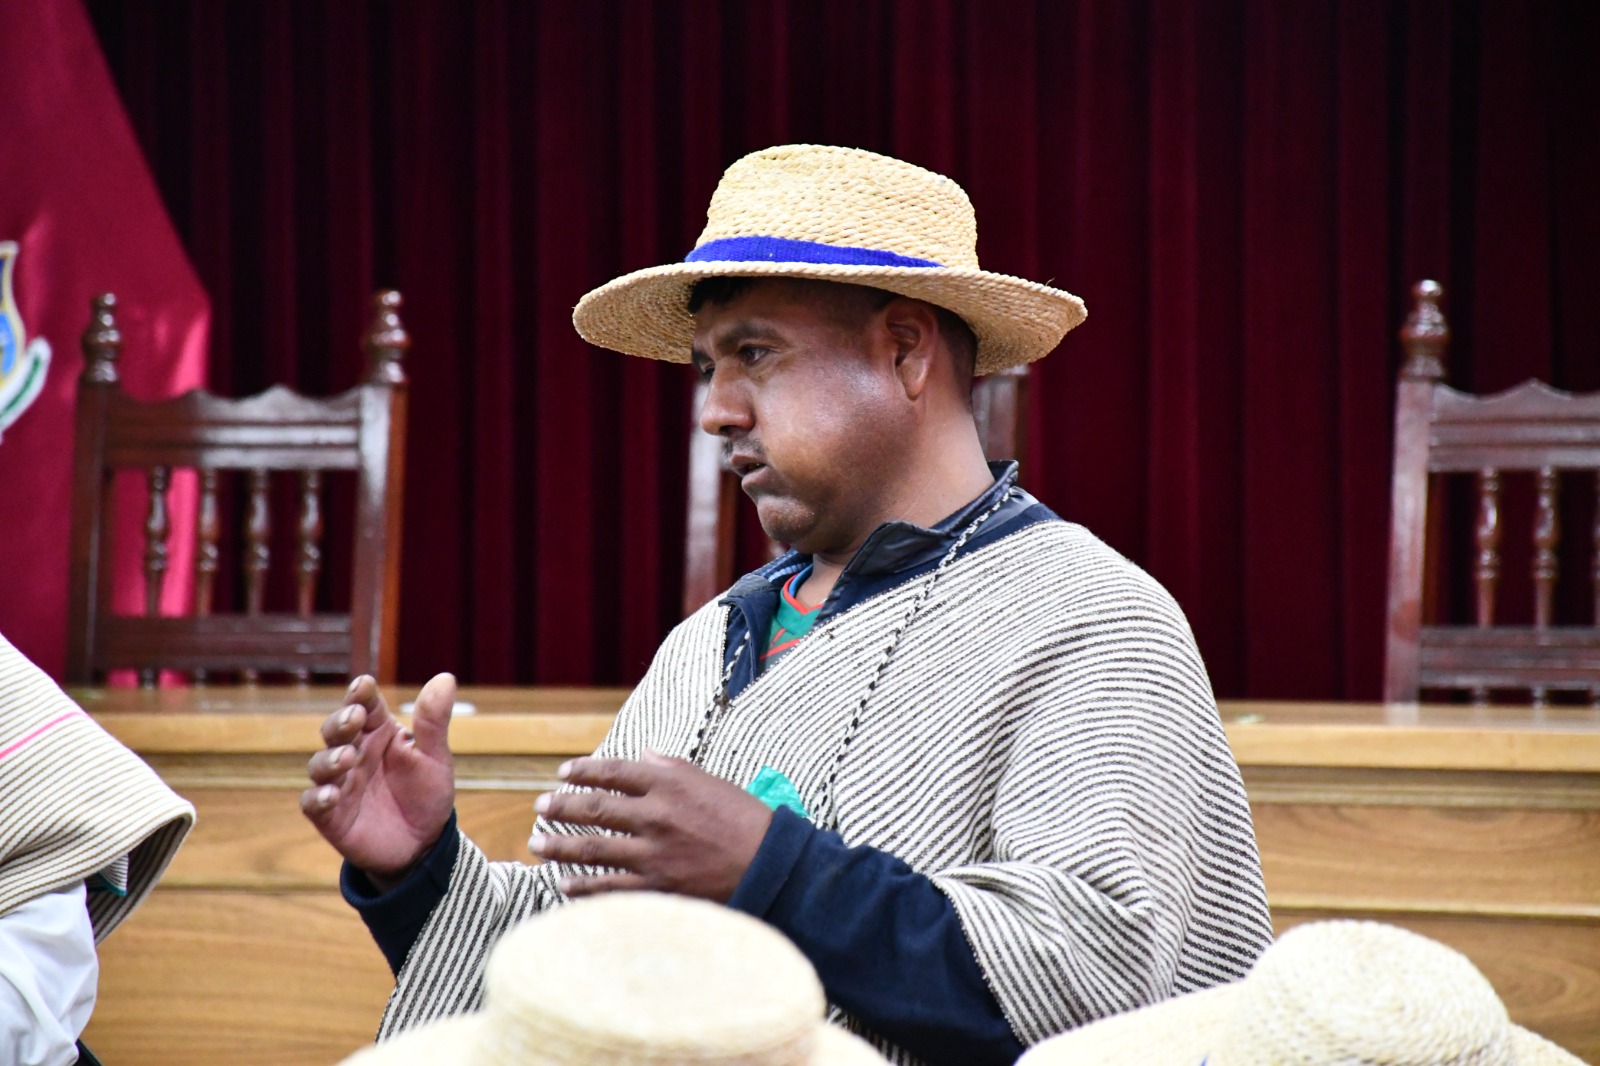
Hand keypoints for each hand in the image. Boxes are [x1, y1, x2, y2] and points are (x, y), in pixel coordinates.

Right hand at [300, 673, 457, 887]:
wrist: (424, 845)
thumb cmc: (427, 794)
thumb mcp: (435, 757)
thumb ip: (433, 721)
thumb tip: (446, 677)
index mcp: (380, 734)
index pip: (365, 706)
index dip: (361, 694)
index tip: (363, 685)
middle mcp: (355, 754)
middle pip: (337, 731)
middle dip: (341, 722)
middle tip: (354, 717)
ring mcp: (340, 784)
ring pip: (320, 764)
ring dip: (330, 758)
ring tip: (348, 757)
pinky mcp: (330, 816)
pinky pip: (313, 804)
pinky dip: (318, 798)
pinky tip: (330, 795)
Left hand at [530, 752, 773, 901]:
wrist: (769, 863)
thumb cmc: (743, 819)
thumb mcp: (709, 781)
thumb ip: (672, 766)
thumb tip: (642, 754)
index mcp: (668, 784)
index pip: (613, 772)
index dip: (584, 771)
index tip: (563, 773)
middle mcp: (655, 815)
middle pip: (594, 808)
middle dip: (561, 807)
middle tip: (540, 807)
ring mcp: (653, 853)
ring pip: (593, 847)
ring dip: (560, 845)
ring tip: (537, 844)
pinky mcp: (658, 886)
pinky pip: (610, 886)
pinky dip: (583, 885)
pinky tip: (564, 884)